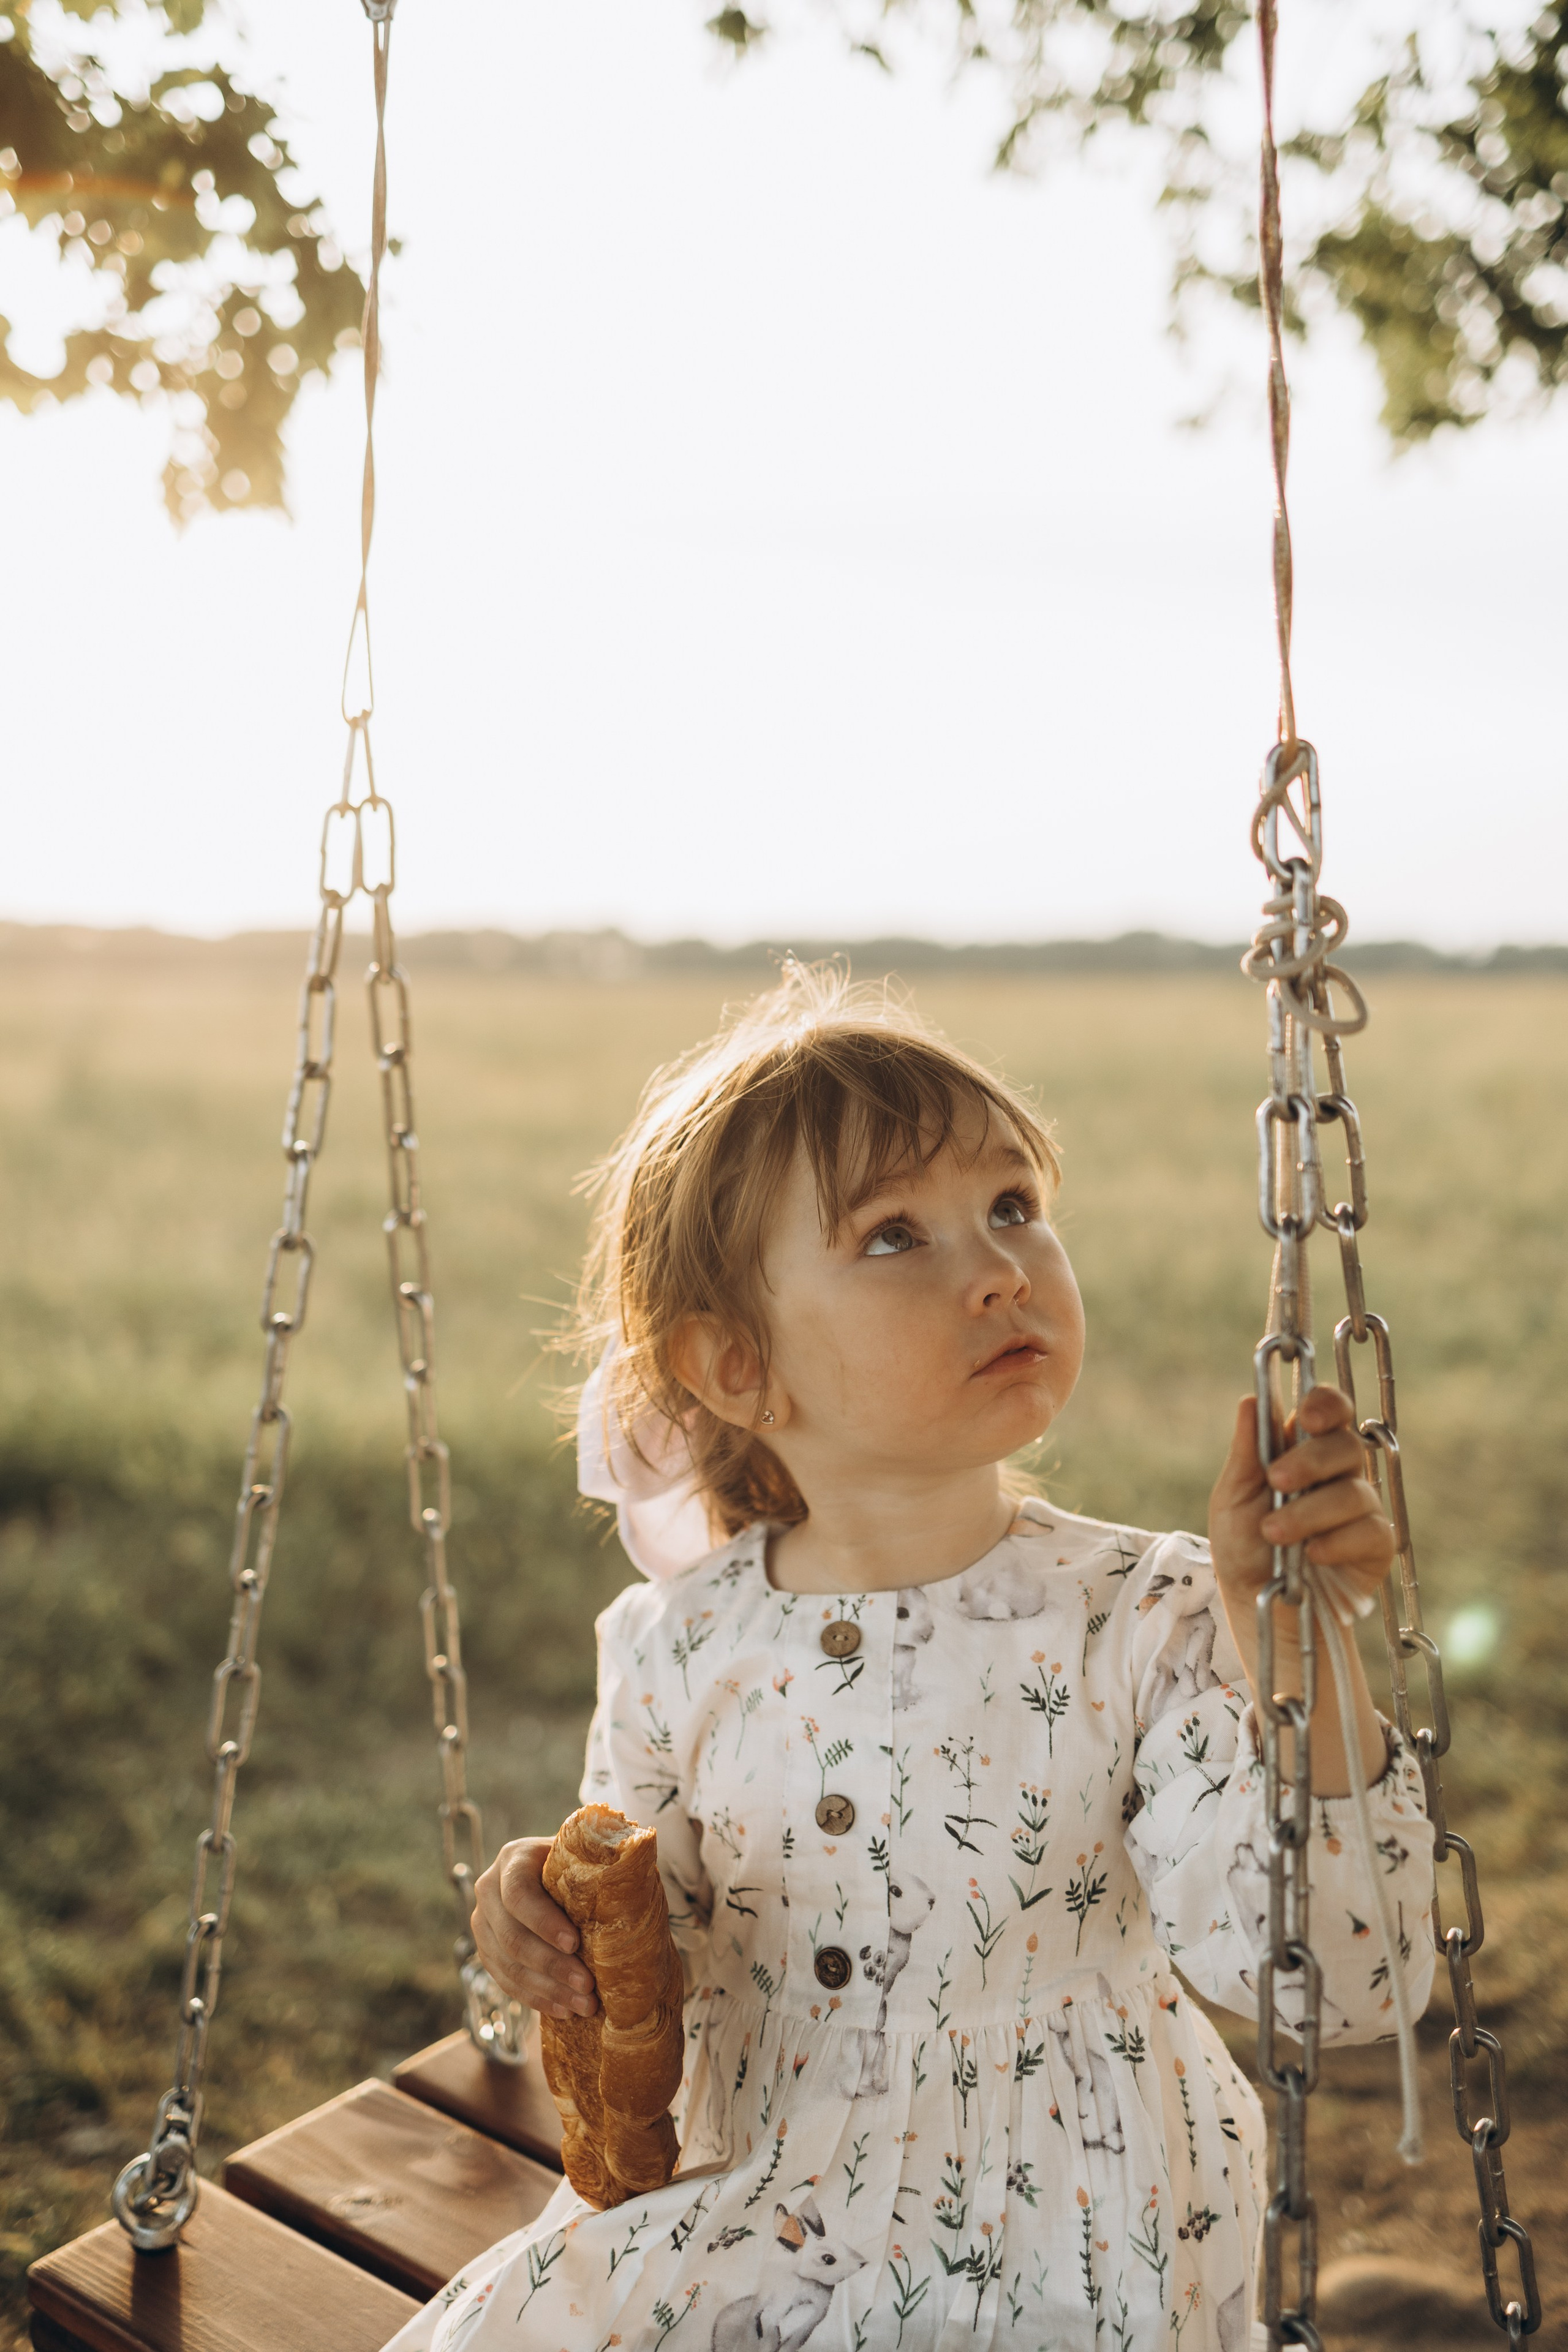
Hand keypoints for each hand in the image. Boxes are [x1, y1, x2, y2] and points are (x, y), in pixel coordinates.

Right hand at [472, 1837, 599, 2019]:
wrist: (560, 1877)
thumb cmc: (581, 1865)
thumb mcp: (586, 1855)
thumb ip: (600, 1861)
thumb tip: (630, 1867)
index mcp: (513, 1859)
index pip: (519, 1894)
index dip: (543, 1922)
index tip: (575, 1944)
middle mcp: (489, 1889)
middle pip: (512, 1936)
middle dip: (552, 1966)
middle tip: (588, 1986)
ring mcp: (483, 1924)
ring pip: (508, 1965)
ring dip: (548, 1990)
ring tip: (583, 2006)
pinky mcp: (487, 1952)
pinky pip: (506, 1982)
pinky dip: (537, 1998)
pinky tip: (564, 2010)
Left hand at [1209, 1384, 1392, 1794]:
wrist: (1261, 1608)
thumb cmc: (1244, 1549)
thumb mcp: (1232, 1499)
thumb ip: (1247, 1453)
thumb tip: (1252, 1400)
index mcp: (1302, 1451)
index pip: (1328, 1410)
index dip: (1325, 1404)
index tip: (1306, 1415)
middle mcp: (1337, 1474)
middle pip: (1346, 1444)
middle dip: (1311, 1461)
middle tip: (1277, 1483)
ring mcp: (1360, 1509)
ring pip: (1354, 1491)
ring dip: (1311, 1513)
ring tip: (1275, 1535)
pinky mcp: (1376, 1546)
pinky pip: (1370, 1531)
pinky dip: (1336, 1542)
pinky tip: (1311, 1555)